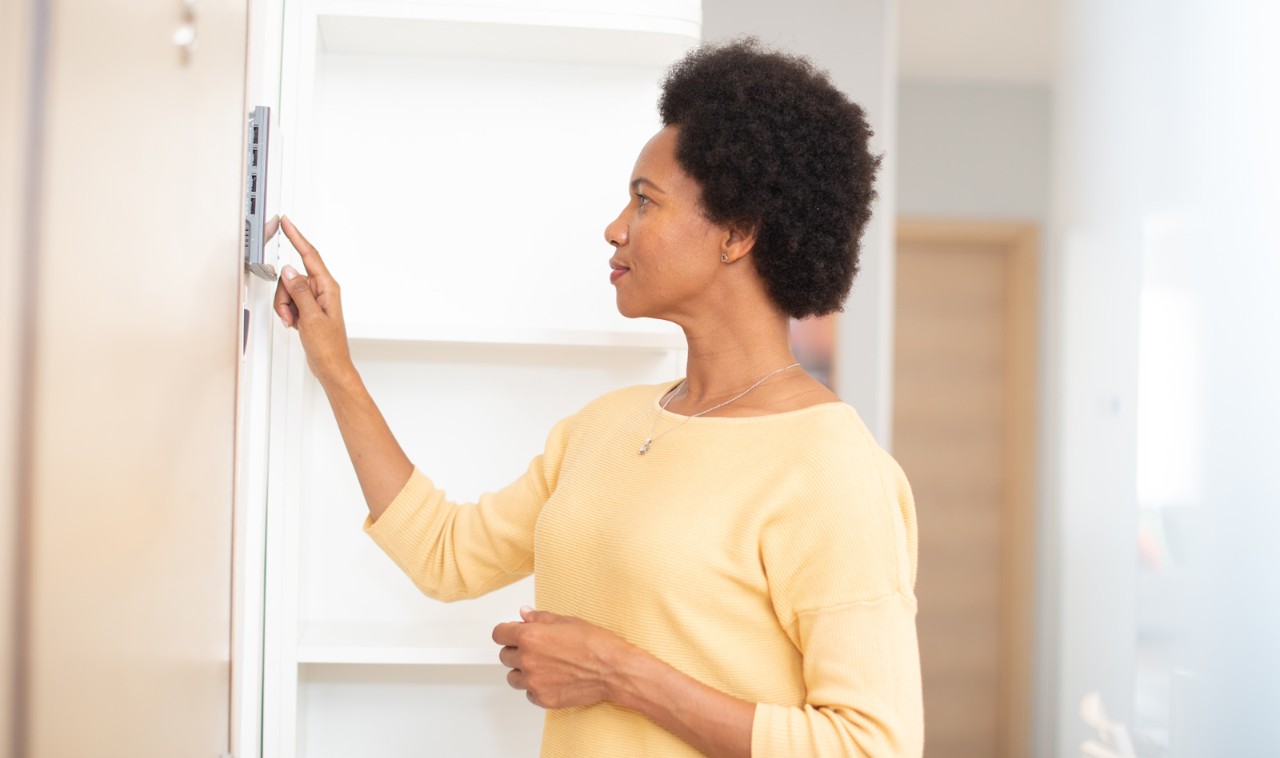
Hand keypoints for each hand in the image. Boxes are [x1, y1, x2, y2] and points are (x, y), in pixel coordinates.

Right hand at [273, 216, 352, 384]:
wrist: (330, 366)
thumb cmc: (328, 346)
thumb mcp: (311, 318)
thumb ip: (299, 292)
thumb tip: (289, 270)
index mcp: (328, 288)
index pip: (310, 255)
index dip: (297, 237)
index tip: (287, 222)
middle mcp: (322, 290)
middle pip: (292, 277)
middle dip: (285, 295)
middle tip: (292, 314)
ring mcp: (314, 299)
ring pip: (288, 290)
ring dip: (286, 307)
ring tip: (295, 321)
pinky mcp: (308, 308)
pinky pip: (289, 301)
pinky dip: (287, 312)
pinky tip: (295, 324)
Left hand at [492, 607, 628, 709]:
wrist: (613, 670)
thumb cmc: (595, 644)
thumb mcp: (567, 621)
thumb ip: (539, 618)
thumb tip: (525, 614)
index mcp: (530, 637)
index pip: (499, 634)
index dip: (506, 632)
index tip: (511, 633)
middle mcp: (527, 660)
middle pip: (504, 656)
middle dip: (516, 650)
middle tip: (536, 648)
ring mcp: (534, 682)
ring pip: (513, 677)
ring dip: (523, 671)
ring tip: (543, 665)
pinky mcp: (543, 698)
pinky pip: (529, 693)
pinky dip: (536, 687)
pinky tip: (552, 678)